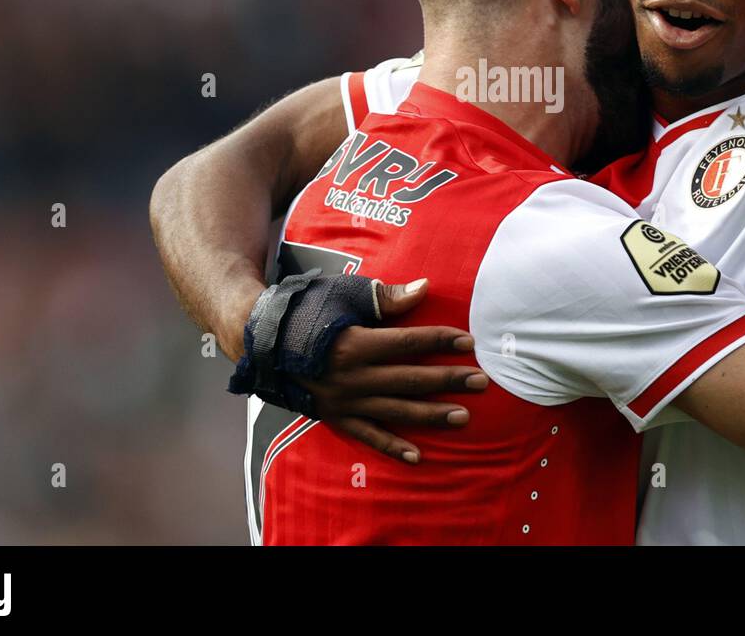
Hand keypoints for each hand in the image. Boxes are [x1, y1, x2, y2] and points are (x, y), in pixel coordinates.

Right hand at [294, 278, 488, 463]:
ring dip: (431, 414)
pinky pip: (369, 436)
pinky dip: (393, 447)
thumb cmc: (307, 313)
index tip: (469, 342)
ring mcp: (345, 402)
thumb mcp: (344, 297)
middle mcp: (354, 377)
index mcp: (356, 344)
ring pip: (396, 410)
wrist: (262, 345)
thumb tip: (425, 288)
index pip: (408, 343)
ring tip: (463, 416)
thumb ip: (386, 297)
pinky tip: (418, 456)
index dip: (440, 341)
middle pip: (410, 379)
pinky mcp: (336, 418)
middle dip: (449, 380)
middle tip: (482, 383)